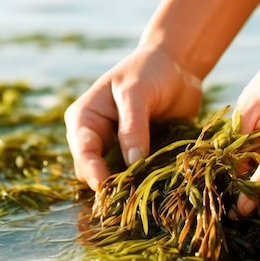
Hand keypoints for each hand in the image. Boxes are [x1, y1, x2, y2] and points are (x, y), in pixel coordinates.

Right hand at [64, 45, 202, 190]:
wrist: (176, 66)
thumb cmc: (150, 71)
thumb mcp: (137, 93)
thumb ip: (133, 127)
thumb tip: (132, 164)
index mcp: (84, 119)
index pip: (83, 153)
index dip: (94, 172)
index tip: (109, 188)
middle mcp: (96, 138)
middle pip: (95, 172)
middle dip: (113, 184)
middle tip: (135, 194)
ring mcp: (118, 150)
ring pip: (118, 179)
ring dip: (132, 186)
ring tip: (150, 191)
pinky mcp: (140, 157)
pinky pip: (141, 177)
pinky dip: (149, 181)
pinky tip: (162, 186)